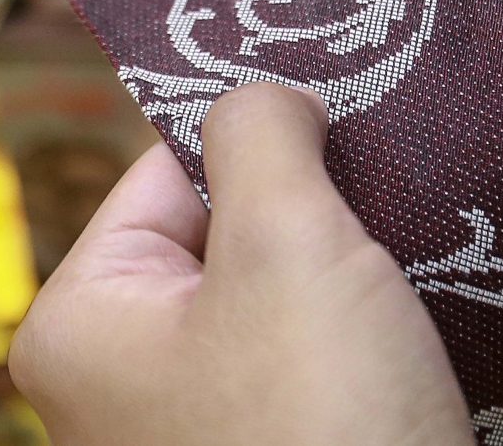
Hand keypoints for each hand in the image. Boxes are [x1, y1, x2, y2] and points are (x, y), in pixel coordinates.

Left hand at [8, 83, 474, 445]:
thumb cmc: (320, 425)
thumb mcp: (284, 245)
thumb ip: (259, 135)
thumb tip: (263, 92)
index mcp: (85, 320)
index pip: (164, 175)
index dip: (252, 136)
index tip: (332, 106)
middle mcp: (122, 375)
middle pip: (224, 231)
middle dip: (308, 206)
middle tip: (388, 177)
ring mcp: (195, 420)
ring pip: (276, 289)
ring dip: (345, 261)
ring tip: (413, 239)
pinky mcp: (269, 443)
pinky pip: (308, 350)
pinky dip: (360, 320)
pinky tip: (418, 305)